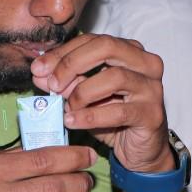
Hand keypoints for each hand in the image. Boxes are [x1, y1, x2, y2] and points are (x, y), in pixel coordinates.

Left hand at [30, 34, 171, 172]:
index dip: (62, 52)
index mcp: (130, 51)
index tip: (38, 68)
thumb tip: (39, 73)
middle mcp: (146, 64)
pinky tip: (71, 121)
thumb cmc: (113, 118)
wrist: (141, 151)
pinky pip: (118, 111)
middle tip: (52, 84)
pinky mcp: (152, 114)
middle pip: (106, 47)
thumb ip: (65, 82)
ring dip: (82, 92)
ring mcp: (152, 88)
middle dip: (72, 63)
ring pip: (114, 77)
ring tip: (67, 108)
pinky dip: (90, 116)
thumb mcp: (84, 97)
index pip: (92, 40)